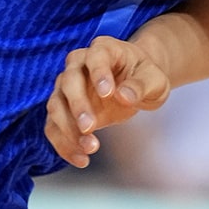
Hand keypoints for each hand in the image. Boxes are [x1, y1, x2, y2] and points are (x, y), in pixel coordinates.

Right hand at [45, 38, 171, 167]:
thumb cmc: (145, 76)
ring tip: (91, 148)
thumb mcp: (155, 79)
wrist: (136, 85)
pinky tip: (81, 159)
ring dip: (68, 129)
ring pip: (55, 106)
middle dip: (77, 106)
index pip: (95, 57)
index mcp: (103, 49)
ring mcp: (66, 87)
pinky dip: (64, 145)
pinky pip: (54, 127)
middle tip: (90, 127)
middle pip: (68, 82)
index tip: (108, 93)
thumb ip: (141, 84)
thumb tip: (123, 96)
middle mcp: (78, 65)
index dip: (99, 73)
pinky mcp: (63, 109)